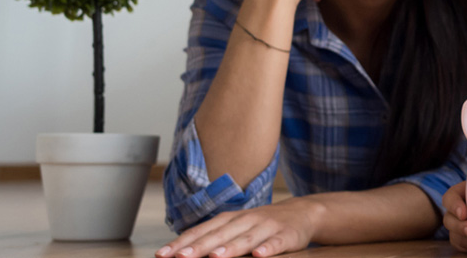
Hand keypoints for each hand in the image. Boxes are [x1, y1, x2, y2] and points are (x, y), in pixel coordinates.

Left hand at [156, 198, 321, 257]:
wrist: (302, 212)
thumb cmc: (262, 224)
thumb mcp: (237, 226)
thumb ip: (214, 236)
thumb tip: (182, 249)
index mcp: (230, 218)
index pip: (202, 230)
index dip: (183, 242)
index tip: (163, 254)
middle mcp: (246, 219)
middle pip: (220, 234)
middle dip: (200, 246)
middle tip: (181, 257)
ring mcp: (267, 226)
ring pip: (247, 238)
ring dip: (231, 248)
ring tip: (215, 257)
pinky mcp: (286, 235)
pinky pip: (276, 243)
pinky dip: (268, 249)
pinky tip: (259, 256)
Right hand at [441, 181, 466, 252]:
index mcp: (464, 193)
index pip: (451, 197)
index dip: (454, 205)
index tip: (464, 213)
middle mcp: (460, 209)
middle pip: (449, 218)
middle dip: (460, 226)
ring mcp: (460, 224)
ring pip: (453, 233)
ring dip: (465, 238)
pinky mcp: (464, 238)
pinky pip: (461, 244)